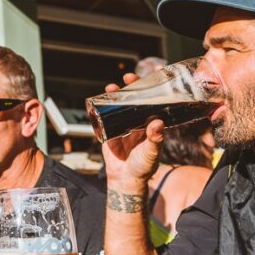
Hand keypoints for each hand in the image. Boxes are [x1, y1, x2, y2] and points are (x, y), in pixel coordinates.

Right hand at [98, 76, 164, 190]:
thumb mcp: (151, 153)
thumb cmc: (143, 167)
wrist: (125, 179)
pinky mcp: (108, 131)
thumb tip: (157, 123)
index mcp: (150, 124)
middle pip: (134, 99)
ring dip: (114, 95)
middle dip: (131, 87)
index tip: (153, 75)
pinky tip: (96, 100)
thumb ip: (155, 140)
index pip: (153, 101)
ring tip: (111, 88)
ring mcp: (122, 125)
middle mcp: (137, 121)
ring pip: (118, 105)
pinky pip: (103, 117)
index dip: (152, 88)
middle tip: (128, 79)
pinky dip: (99, 108)